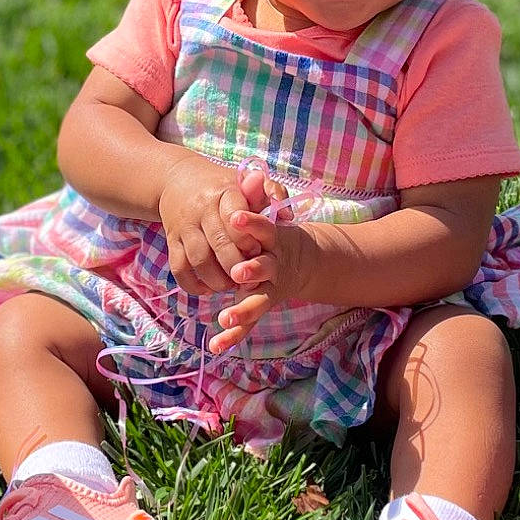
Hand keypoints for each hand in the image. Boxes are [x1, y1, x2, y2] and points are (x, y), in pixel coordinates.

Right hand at [159, 157, 275, 295]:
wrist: (178, 179)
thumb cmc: (222, 186)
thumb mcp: (248, 181)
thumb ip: (273, 192)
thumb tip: (287, 215)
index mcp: (223, 193)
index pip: (236, 218)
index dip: (249, 240)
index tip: (258, 251)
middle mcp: (201, 210)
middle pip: (219, 244)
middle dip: (237, 266)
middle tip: (249, 275)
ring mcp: (184, 227)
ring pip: (199, 261)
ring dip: (218, 280)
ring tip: (232, 285)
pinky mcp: (172, 241)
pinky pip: (179, 269)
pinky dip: (194, 285)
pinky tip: (209, 289)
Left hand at [210, 209, 308, 353]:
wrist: (303, 260)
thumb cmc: (276, 233)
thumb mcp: (272, 211)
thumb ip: (261, 196)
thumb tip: (253, 173)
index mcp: (276, 240)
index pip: (266, 229)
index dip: (253, 225)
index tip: (237, 219)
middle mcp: (275, 266)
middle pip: (265, 268)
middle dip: (252, 270)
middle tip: (238, 272)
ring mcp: (270, 289)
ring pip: (257, 300)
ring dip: (243, 309)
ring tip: (225, 316)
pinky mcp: (262, 304)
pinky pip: (248, 322)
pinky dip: (233, 335)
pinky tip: (216, 346)